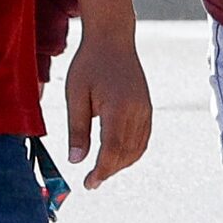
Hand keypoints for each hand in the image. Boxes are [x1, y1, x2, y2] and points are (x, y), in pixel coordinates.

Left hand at [64, 28, 152, 186]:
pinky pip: (143, 137)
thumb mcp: (76, 96)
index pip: (112, 149)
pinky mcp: (147, 107)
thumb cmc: (89, 64)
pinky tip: (116, 155)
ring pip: (138, 148)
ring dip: (121, 163)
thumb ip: (77, 130)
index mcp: (118, 107)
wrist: (112, 39)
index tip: (89, 183)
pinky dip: (131, 152)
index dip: (101, 170)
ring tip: (102, 170)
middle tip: (91, 181)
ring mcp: (145, 109)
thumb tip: (76, 161)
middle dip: (110, 170)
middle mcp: (137, 110)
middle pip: (127, 153)